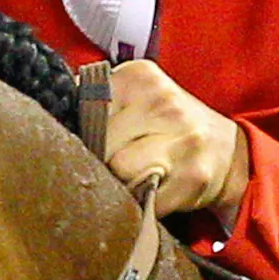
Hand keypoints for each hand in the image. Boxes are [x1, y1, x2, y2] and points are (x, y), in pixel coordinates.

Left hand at [92, 58, 251, 219]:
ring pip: (120, 172)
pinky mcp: (192, 177)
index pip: (85, 110)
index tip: (99, 139)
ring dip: (122, 183)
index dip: (85, 132)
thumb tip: (52, 119)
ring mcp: (182, 139)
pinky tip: (156, 189)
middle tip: (119, 161)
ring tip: (136, 176)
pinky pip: (145, 201)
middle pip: (100, 145)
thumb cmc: (168, 126)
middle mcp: (164, 102)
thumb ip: (95, 101)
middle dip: (102, 159)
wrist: (226, 150)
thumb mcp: (135, 98)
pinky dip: (144, 203)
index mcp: (140, 76)